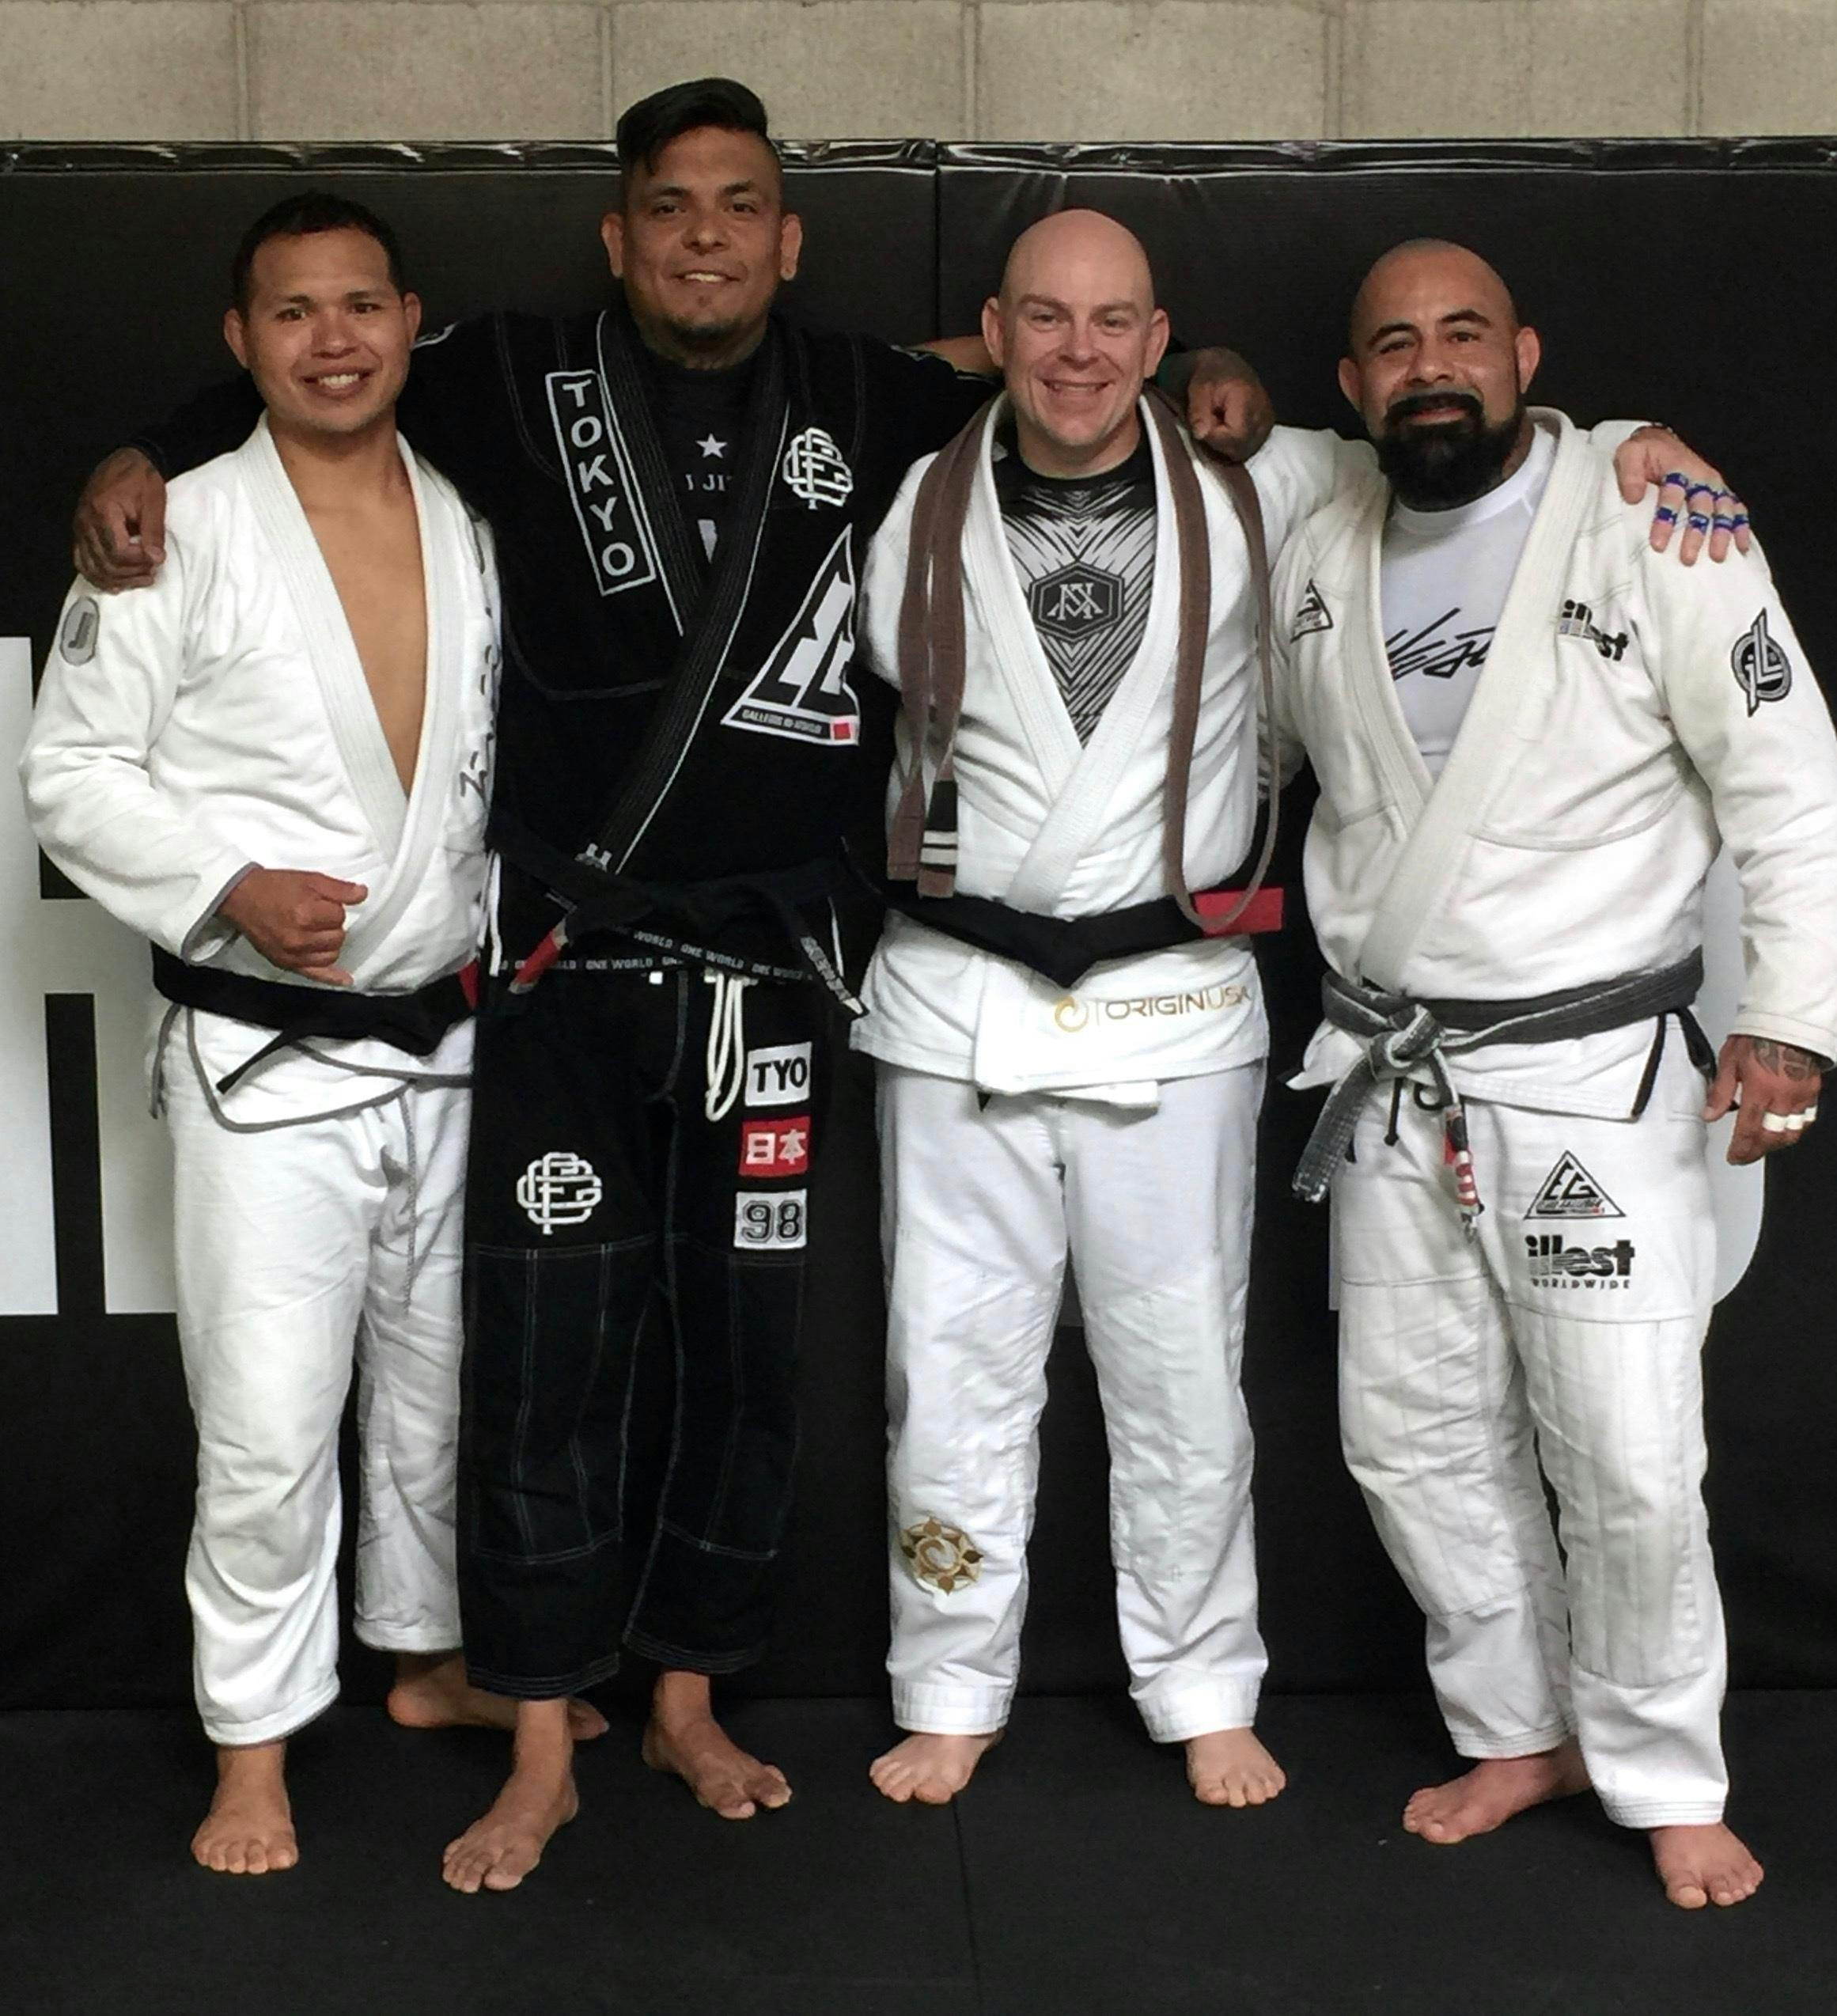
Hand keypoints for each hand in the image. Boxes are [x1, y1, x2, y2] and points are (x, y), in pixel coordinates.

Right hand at [74, 448, 166, 590]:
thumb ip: (153, 533)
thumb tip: (155, 559)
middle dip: (132, 573)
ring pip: (93, 567)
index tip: (157, 560)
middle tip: (152, 573)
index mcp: (103, 510)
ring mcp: (79, 528)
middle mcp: (85, 521)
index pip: (118, 552)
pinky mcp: (80, 532)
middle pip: (105, 563)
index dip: (139, 562)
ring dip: (118, 579)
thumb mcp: (154, 503)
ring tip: (141, 578)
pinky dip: (98, 576)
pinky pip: (82, 561)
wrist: (128, 461)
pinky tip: (116, 583)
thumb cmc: (142, 479)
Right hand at [217, 868, 368, 986]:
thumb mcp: (309, 879)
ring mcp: (293, 954)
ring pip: (331, 955)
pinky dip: (332, 977)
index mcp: (306, 914)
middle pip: (338, 937)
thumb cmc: (274, 887)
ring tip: (317, 931)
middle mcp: (300, 938)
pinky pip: (315, 975)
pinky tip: (346, 979)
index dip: (334, 907)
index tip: (322, 903)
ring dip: (330, 943)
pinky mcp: (286, 963)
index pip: (340, 916)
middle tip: (317, 914)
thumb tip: (362, 894)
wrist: (241, 898)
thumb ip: (338, 889)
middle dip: (332, 925)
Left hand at [1183, 347, 1274, 462]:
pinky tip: (1226, 430)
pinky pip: (1250, 448)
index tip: (1204, 426)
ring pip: (1246, 451)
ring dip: (1227, 445)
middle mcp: (1264, 412)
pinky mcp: (1267, 428)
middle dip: (1220, 443)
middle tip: (1210, 425)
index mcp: (1248, 398)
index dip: (1216, 438)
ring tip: (1218, 426)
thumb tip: (1201, 435)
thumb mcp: (1198, 389)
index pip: (1236, 436)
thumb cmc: (1211, 376)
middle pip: (1242, 448)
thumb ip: (1198, 412)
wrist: (1227, 366)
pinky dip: (1235, 445)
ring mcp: (1268, 422)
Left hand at [1614, 427, 1750, 567]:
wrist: (1664, 442)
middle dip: (1695, 533)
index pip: (1672, 496)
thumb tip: (1633, 498)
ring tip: (1717, 557)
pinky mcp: (1722, 492)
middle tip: (1687, 558)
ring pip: (1722, 511)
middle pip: (1700, 508)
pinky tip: (1742, 547)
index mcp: (1677, 469)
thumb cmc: (1646, 453)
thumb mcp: (1630, 455)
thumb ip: (1630, 475)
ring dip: (1721, 534)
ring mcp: (1714, 486)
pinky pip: (1737, 510)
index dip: (1665, 521)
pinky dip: (1741, 527)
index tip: (1658, 545)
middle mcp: (1700, 478)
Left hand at [1704, 1035, 1821, 1163]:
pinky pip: (1807, 1118)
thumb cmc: (1758, 1036)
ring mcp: (1801, 1096)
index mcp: (1759, 1090)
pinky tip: (1784, 1128)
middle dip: (1757, 1151)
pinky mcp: (1813, 1091)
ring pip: (1792, 1132)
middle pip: (1772, 1138)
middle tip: (1745, 1155)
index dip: (1741, 1150)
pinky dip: (1794, 1128)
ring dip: (1776, 1143)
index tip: (1734, 1157)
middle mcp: (1783, 1098)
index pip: (1749, 1131)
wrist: (1788, 1020)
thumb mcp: (1729, 1061)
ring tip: (1762, 1144)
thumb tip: (1710, 1115)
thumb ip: (1721, 1092)